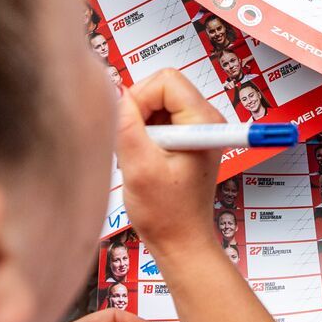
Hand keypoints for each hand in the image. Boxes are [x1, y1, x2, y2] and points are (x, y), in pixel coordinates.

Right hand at [111, 69, 224, 258]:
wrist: (180, 241)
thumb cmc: (166, 214)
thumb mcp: (138, 167)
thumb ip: (126, 126)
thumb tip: (115, 94)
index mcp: (203, 122)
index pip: (165, 80)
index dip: (140, 99)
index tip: (131, 129)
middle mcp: (205, 119)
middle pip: (161, 88)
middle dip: (139, 112)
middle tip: (135, 147)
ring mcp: (197, 129)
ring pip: (157, 103)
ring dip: (140, 125)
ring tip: (141, 158)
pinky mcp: (187, 138)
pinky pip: (158, 119)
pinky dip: (144, 135)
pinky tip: (144, 160)